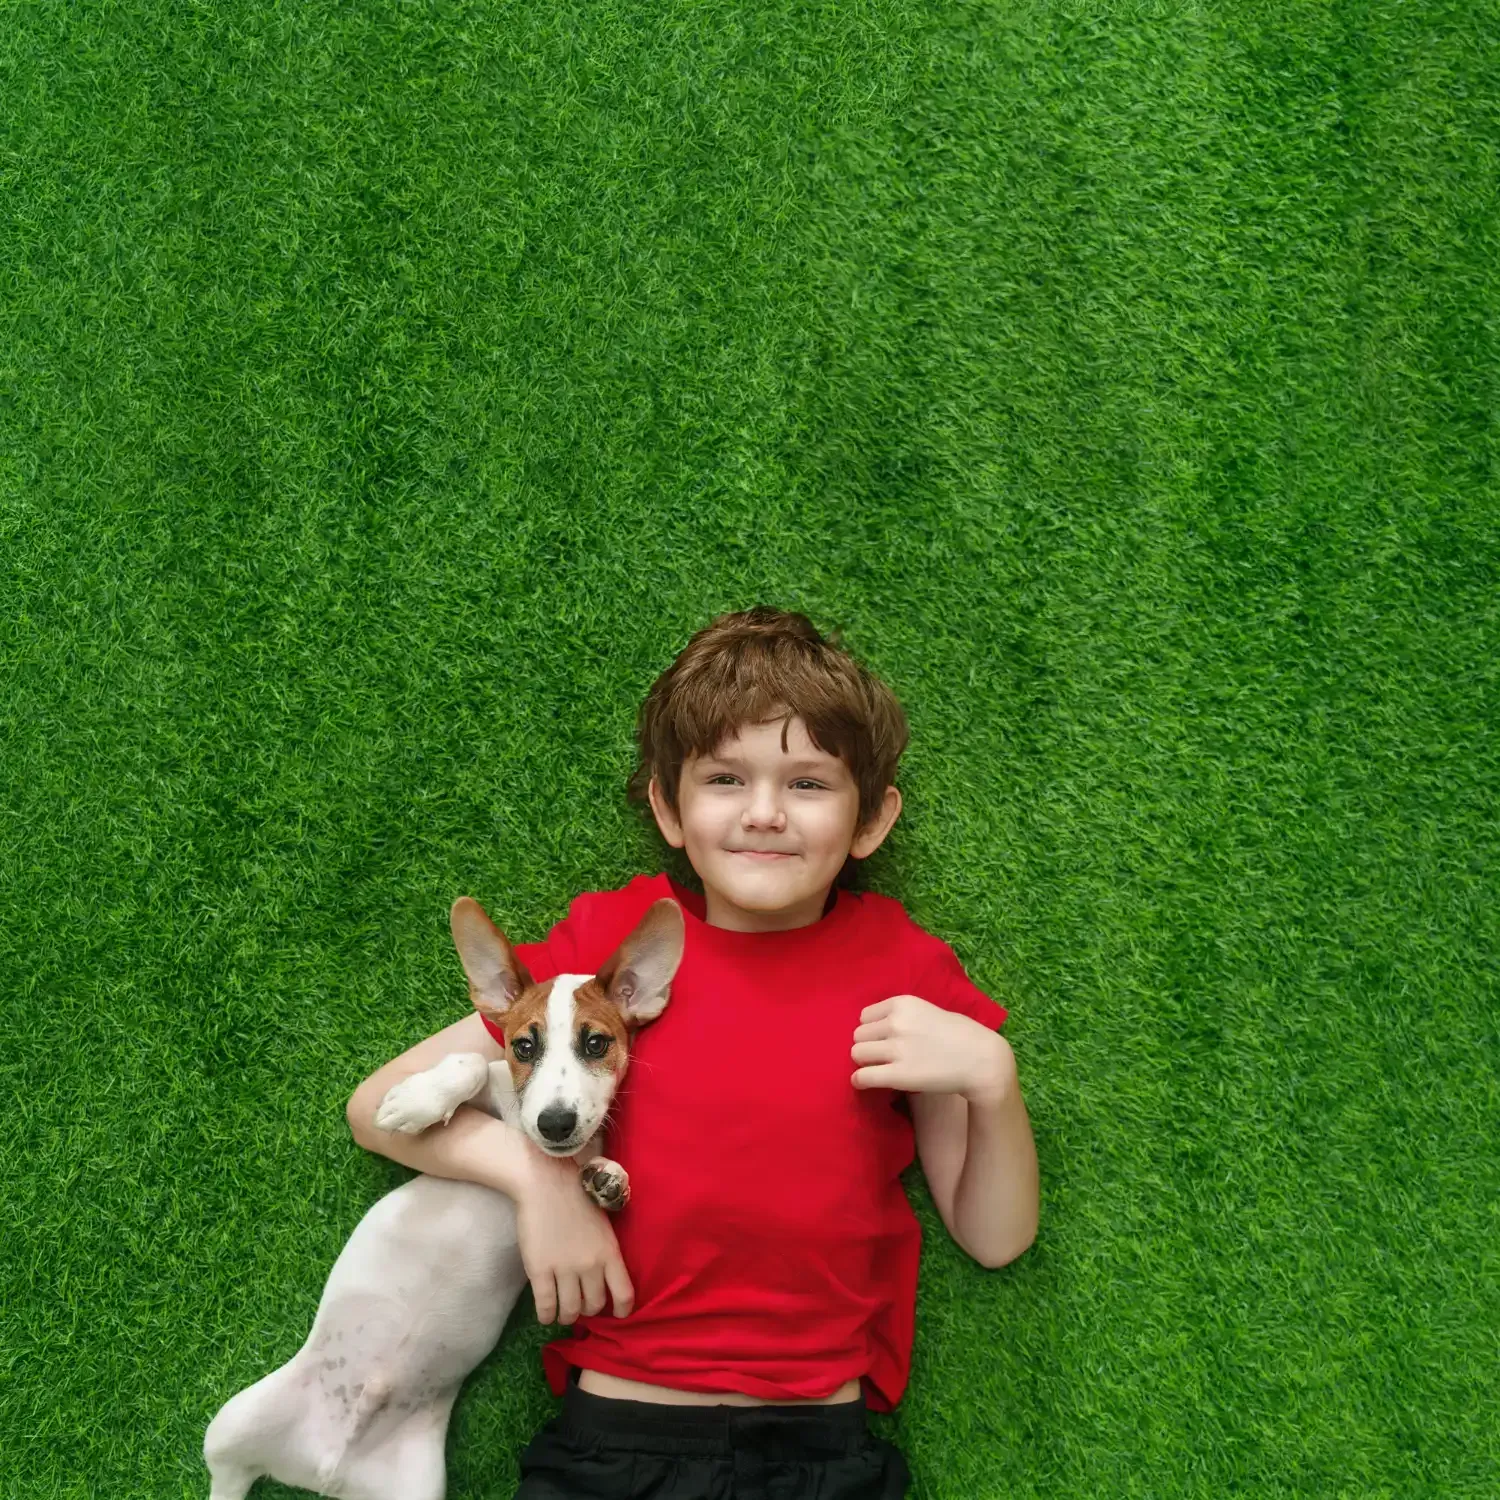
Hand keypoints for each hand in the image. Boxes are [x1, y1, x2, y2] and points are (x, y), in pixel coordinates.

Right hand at [513, 1146, 634, 1325]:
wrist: (545, 1182)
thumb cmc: (576, 1197)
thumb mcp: (603, 1225)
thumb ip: (605, 1252)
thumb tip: (604, 1278)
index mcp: (610, 1252)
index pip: (624, 1294)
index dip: (622, 1310)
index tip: (616, 1315)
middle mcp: (591, 1265)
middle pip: (594, 1305)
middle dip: (588, 1309)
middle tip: (580, 1304)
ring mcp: (564, 1269)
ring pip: (570, 1310)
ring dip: (567, 1316)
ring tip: (563, 1313)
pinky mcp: (539, 1270)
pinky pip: (546, 1306)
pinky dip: (546, 1316)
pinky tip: (546, 1315)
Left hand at [851, 995, 1014, 1103]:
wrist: (982, 1060)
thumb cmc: (961, 1035)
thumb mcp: (929, 1011)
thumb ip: (904, 1016)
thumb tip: (878, 1028)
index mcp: (903, 1003)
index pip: (865, 1016)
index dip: (873, 1030)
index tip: (883, 1040)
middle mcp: (896, 1022)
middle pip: (858, 1035)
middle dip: (868, 1046)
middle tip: (882, 1057)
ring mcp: (896, 1048)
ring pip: (857, 1054)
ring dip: (864, 1063)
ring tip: (877, 1069)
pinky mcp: (898, 1074)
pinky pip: (862, 1076)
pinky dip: (860, 1081)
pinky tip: (865, 1083)